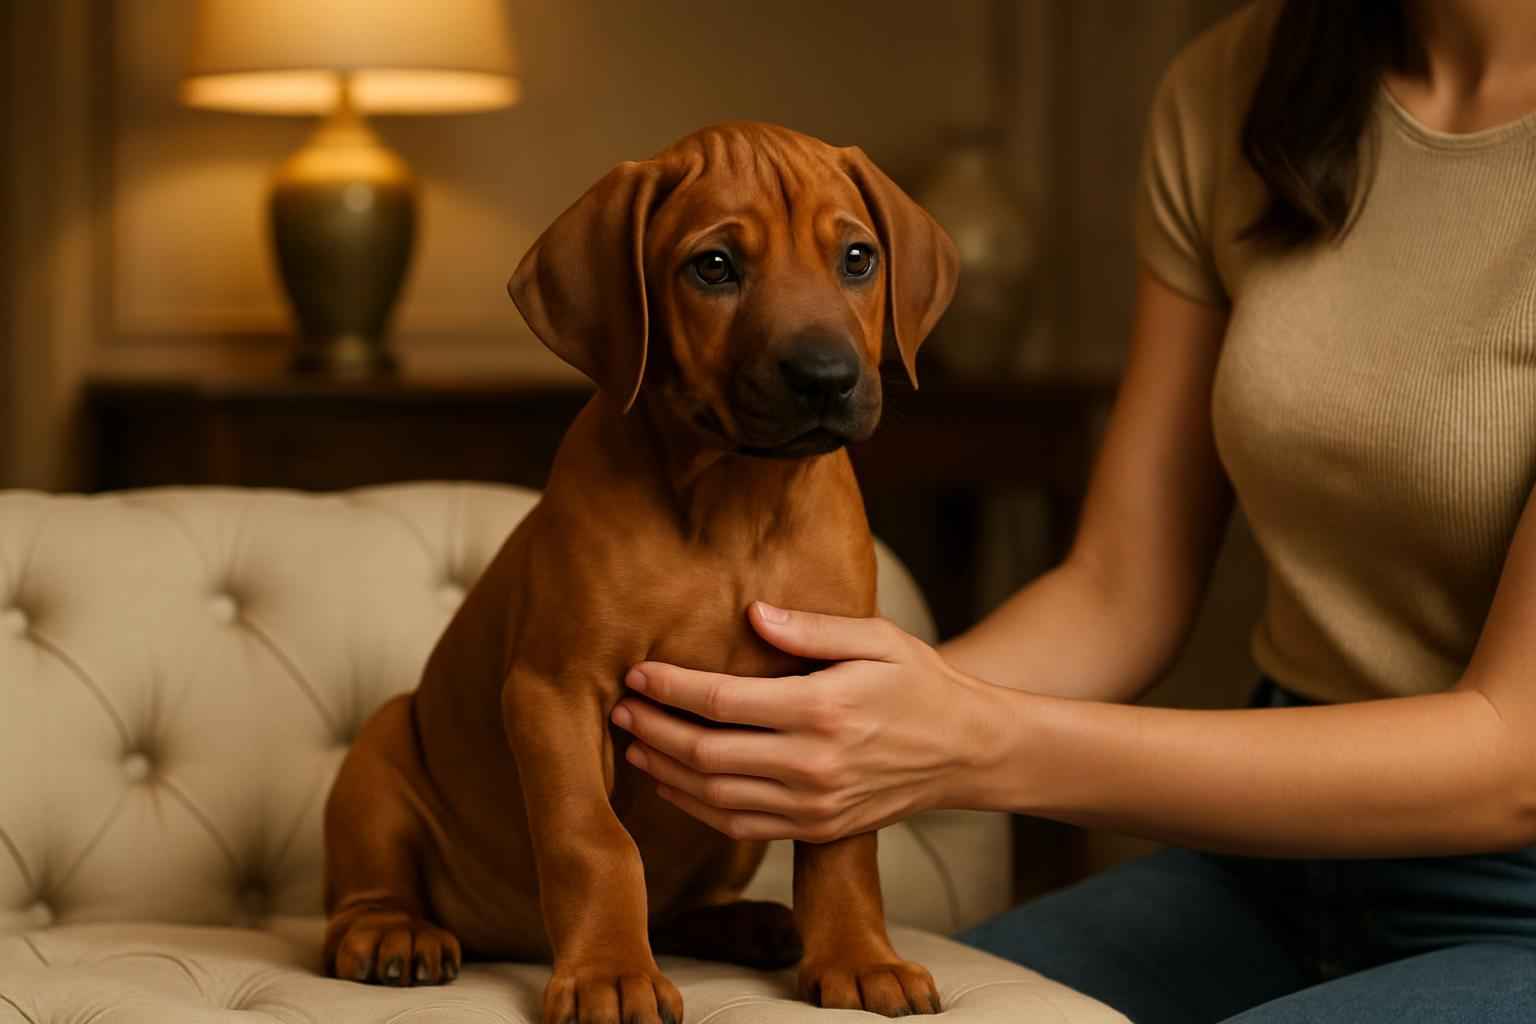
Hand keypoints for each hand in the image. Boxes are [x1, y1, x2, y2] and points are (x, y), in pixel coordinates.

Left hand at [610, 602, 1005, 842]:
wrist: (967, 751)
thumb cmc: (919, 683)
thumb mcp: (877, 638)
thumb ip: (812, 628)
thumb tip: (753, 613)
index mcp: (823, 711)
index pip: (722, 704)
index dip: (670, 689)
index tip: (637, 672)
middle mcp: (813, 766)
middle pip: (706, 755)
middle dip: (653, 731)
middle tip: (619, 709)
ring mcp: (813, 806)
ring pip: (714, 798)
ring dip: (665, 772)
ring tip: (633, 744)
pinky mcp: (815, 829)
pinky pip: (739, 826)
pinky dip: (695, 808)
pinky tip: (672, 782)